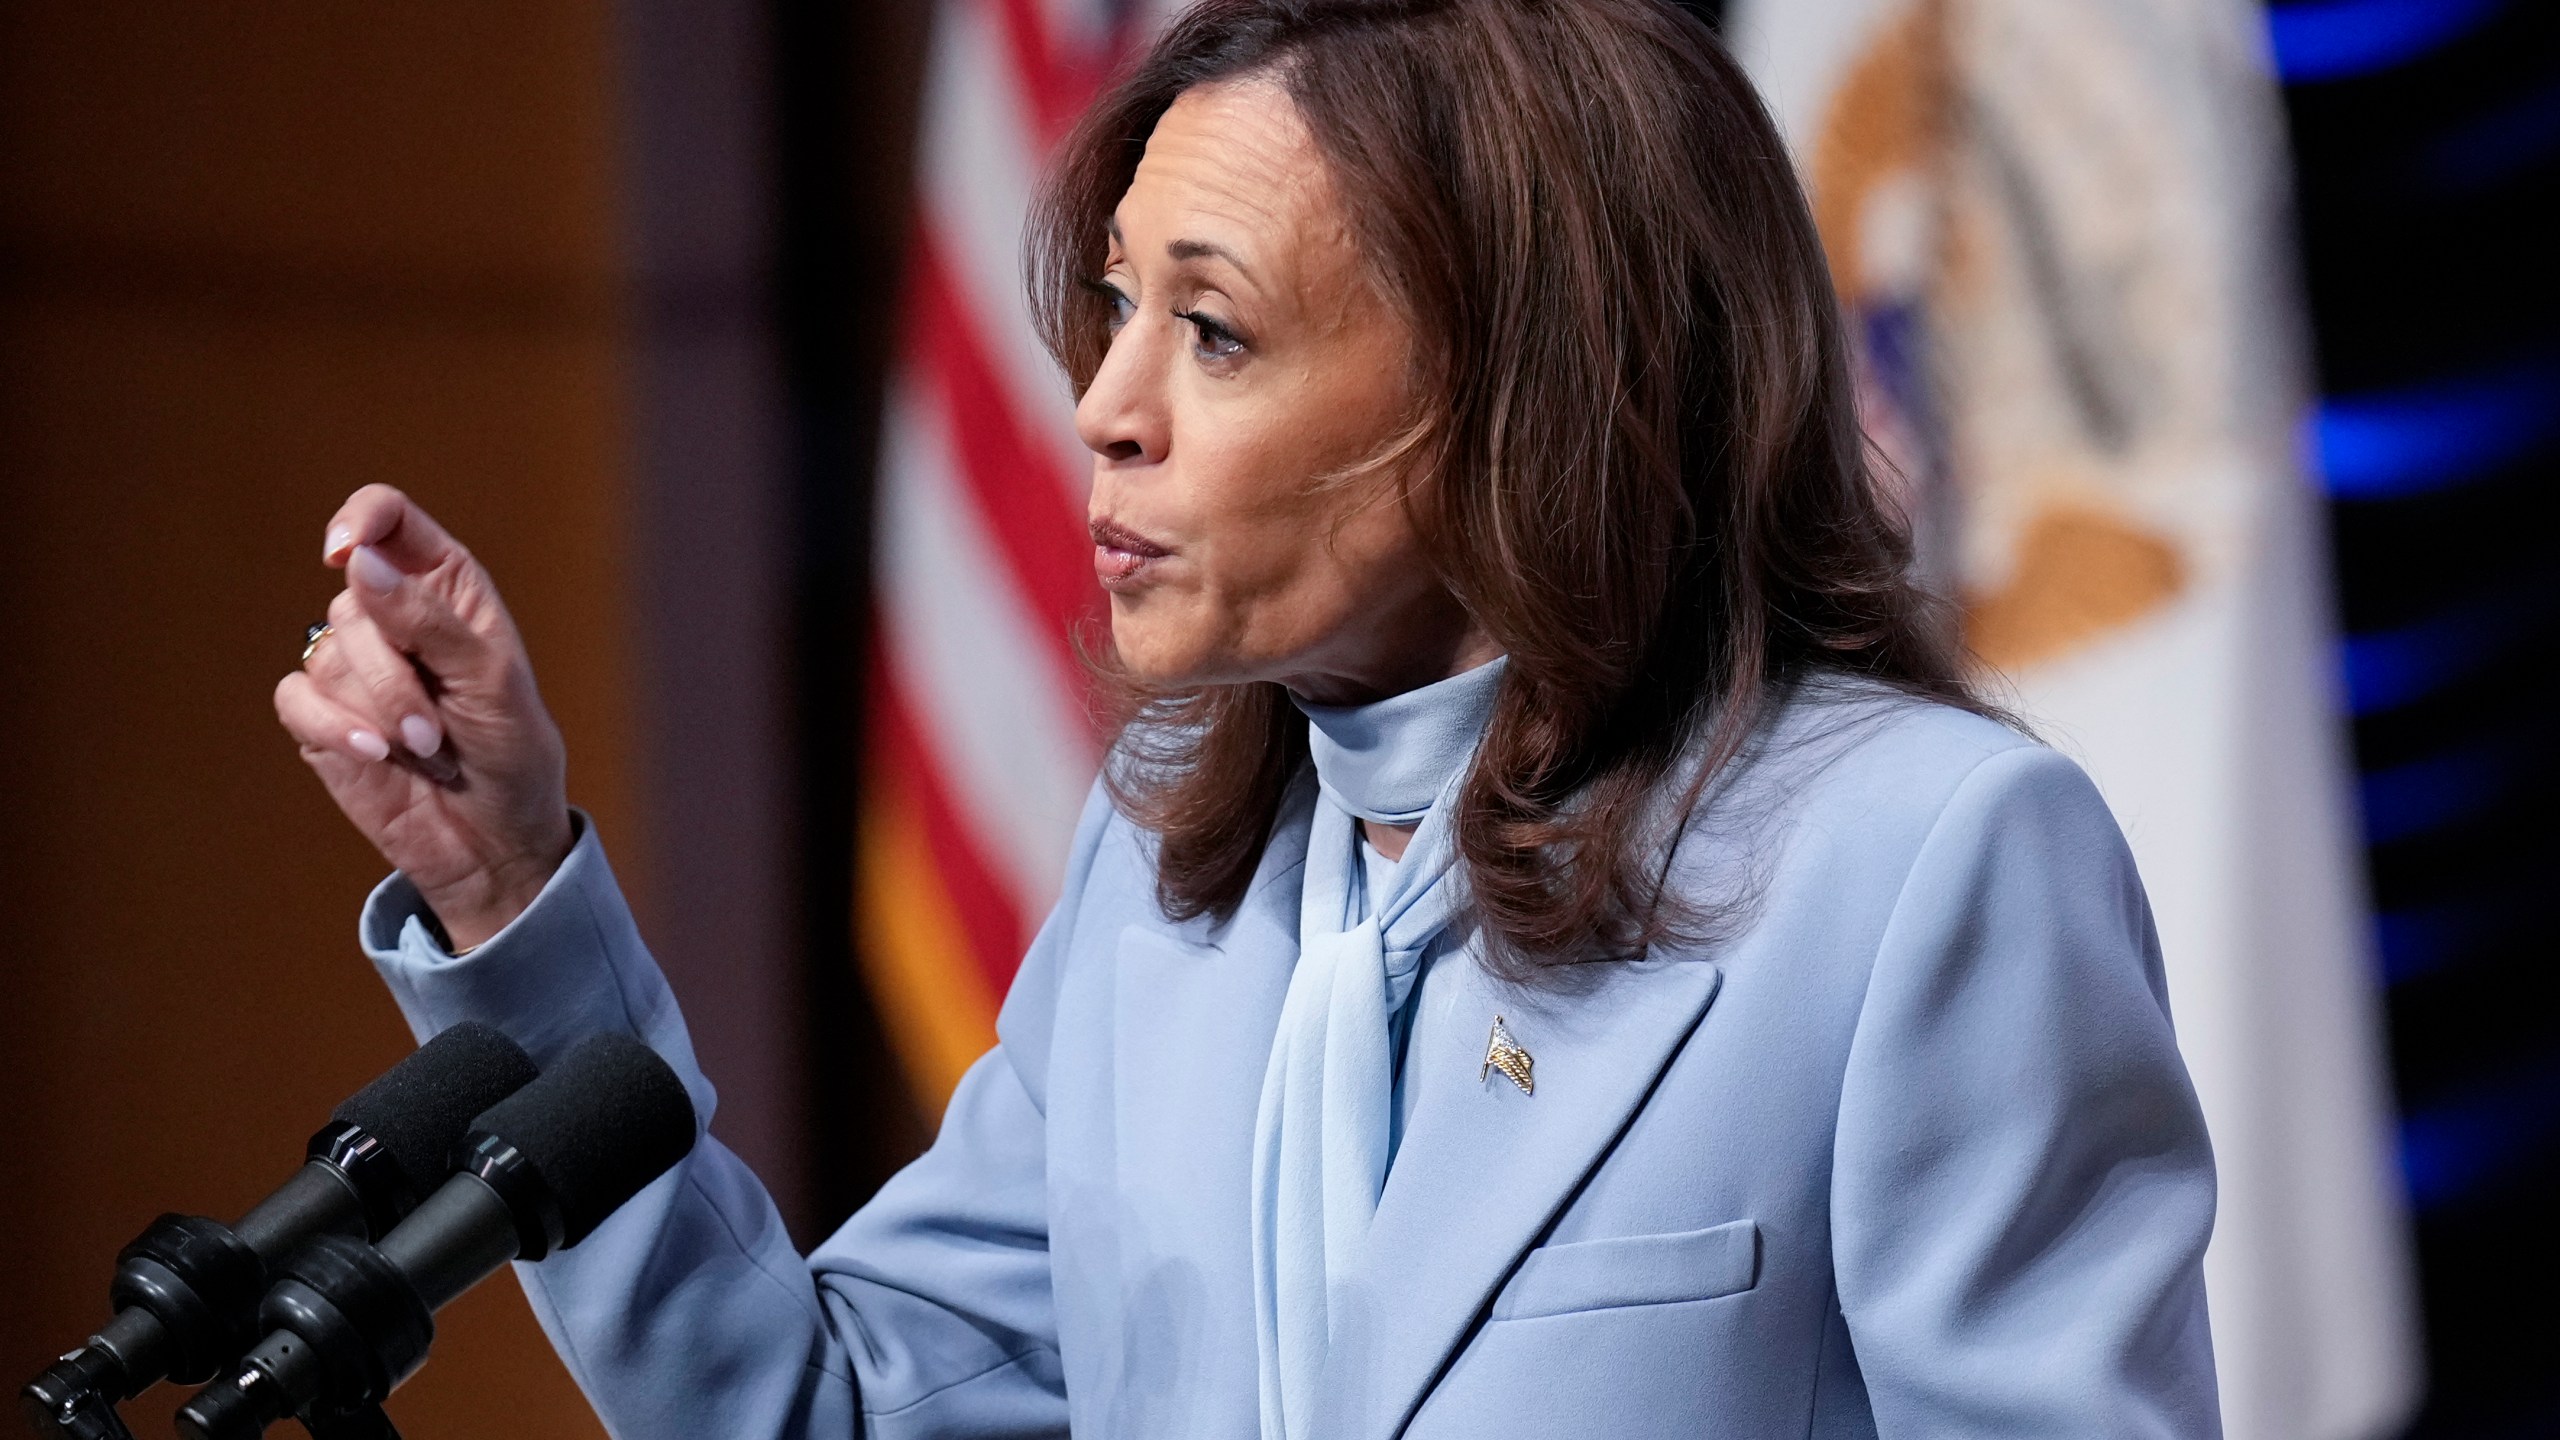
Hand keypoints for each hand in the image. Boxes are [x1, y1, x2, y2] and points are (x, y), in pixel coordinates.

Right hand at [275, 486, 573, 948]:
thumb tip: (360, 561)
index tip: (346, 550)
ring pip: (326, 652)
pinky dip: (334, 728)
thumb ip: (431, 622)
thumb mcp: (494, 685)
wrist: (493, 842)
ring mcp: (352, 666)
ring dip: (377, 710)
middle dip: (393, 672)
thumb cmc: (513, 755)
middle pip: (354, 600)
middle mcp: (393, 615)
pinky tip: (375, 755)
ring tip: (427, 751)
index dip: (360, 519)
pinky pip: (297, 697)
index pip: (387, 518)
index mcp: (446, 587)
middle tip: (438, 730)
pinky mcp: (320, 715)